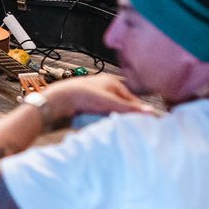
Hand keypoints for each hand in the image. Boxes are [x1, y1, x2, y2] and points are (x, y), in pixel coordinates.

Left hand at [41, 73, 155, 123]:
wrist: (56, 102)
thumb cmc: (82, 97)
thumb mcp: (110, 103)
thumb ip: (130, 108)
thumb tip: (151, 112)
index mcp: (111, 82)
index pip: (131, 98)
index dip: (137, 110)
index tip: (145, 123)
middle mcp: (103, 87)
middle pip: (121, 104)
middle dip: (124, 115)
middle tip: (131, 127)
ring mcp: (94, 96)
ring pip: (110, 110)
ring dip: (113, 118)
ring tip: (116, 126)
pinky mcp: (85, 105)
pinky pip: (100, 114)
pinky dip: (103, 120)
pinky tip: (102, 125)